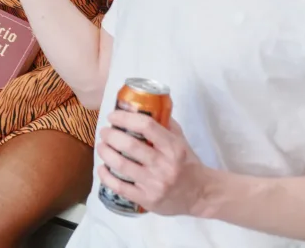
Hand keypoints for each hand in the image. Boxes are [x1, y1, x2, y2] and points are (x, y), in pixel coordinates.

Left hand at [97, 111, 212, 216]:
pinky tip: (102, 168)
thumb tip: (146, 104)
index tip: (113, 116)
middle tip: (104, 132)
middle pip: (129, 145)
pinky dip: (106, 176)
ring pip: (121, 164)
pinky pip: (120, 187)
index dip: (125, 118)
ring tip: (101, 146)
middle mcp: (164, 165)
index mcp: (173, 148)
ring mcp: (155, 184)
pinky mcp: (147, 199)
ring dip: (105, 152)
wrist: (202, 195)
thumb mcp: (181, 141)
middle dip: (110, 135)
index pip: (146, 126)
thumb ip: (165, 123)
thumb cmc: (187, 164)